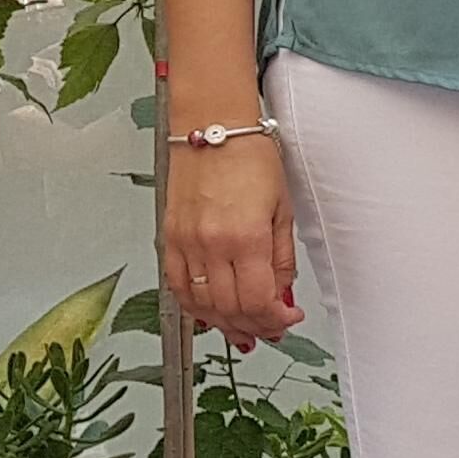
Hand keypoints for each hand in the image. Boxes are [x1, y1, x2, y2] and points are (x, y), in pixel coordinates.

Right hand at [163, 130, 298, 349]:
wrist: (213, 129)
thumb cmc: (250, 159)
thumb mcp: (283, 209)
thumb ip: (282, 258)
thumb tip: (282, 294)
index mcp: (246, 237)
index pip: (258, 301)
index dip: (276, 319)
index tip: (288, 317)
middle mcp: (211, 244)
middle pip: (230, 309)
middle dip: (255, 326)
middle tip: (272, 328)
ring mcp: (186, 243)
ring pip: (202, 305)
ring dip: (226, 324)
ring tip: (245, 328)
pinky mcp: (170, 238)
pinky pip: (178, 287)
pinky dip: (195, 307)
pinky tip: (211, 313)